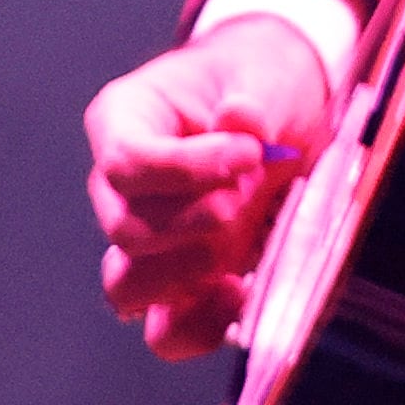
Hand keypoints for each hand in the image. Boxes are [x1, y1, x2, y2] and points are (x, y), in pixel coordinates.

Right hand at [83, 16, 335, 359]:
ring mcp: (148, 244)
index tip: (248, 154)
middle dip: (192, 222)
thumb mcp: (262, 74)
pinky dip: (201, 325)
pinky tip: (241, 294)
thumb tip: (239, 120)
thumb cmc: (257, 82)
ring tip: (236, 242)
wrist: (283, 110)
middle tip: (245, 196)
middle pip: (125, 229)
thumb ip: (253, 99)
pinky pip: (166, 331)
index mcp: (125, 121)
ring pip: (127, 287)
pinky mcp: (181, 285)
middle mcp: (121, 189)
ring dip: (186, 274)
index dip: (182, 168)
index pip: (125, 160)